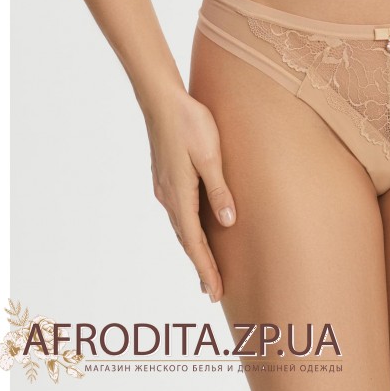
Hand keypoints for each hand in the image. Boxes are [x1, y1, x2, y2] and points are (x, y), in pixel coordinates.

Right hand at [143, 87, 236, 300]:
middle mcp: (168, 196)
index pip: (194, 242)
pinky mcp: (165, 176)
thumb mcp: (209, 155)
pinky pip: (178, 212)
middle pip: (185, 240)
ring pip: (180, 226)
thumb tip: (228, 224)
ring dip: (193, 249)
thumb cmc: (189, 122)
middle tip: (213, 291)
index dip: (206, 268)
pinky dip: (187, 229)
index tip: (216, 292)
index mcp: (179, 194)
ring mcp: (164, 186)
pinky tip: (194, 230)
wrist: (161, 99)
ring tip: (205, 268)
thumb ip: (218, 190)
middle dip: (200, 266)